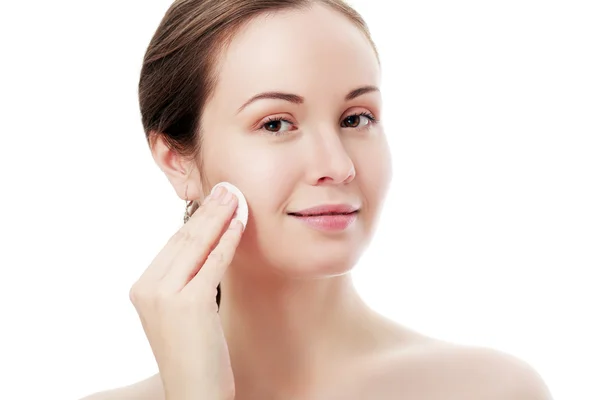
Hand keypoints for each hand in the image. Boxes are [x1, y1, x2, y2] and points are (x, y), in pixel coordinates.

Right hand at [129, 186, 241, 399]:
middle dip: (209, 210)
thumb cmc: (195, 354)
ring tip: (235, 194)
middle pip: (183, 240)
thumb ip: (187, 280)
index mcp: (142, 288)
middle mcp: (147, 289)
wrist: (194, 394)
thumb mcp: (183, 312)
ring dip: (219, 216)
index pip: (174, 246)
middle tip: (228, 187)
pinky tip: (240, 222)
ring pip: (196, 246)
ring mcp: (165, 296)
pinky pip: (213, 263)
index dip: (197, 221)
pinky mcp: (188, 304)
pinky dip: (228, 240)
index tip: (214, 200)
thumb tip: (208, 244)